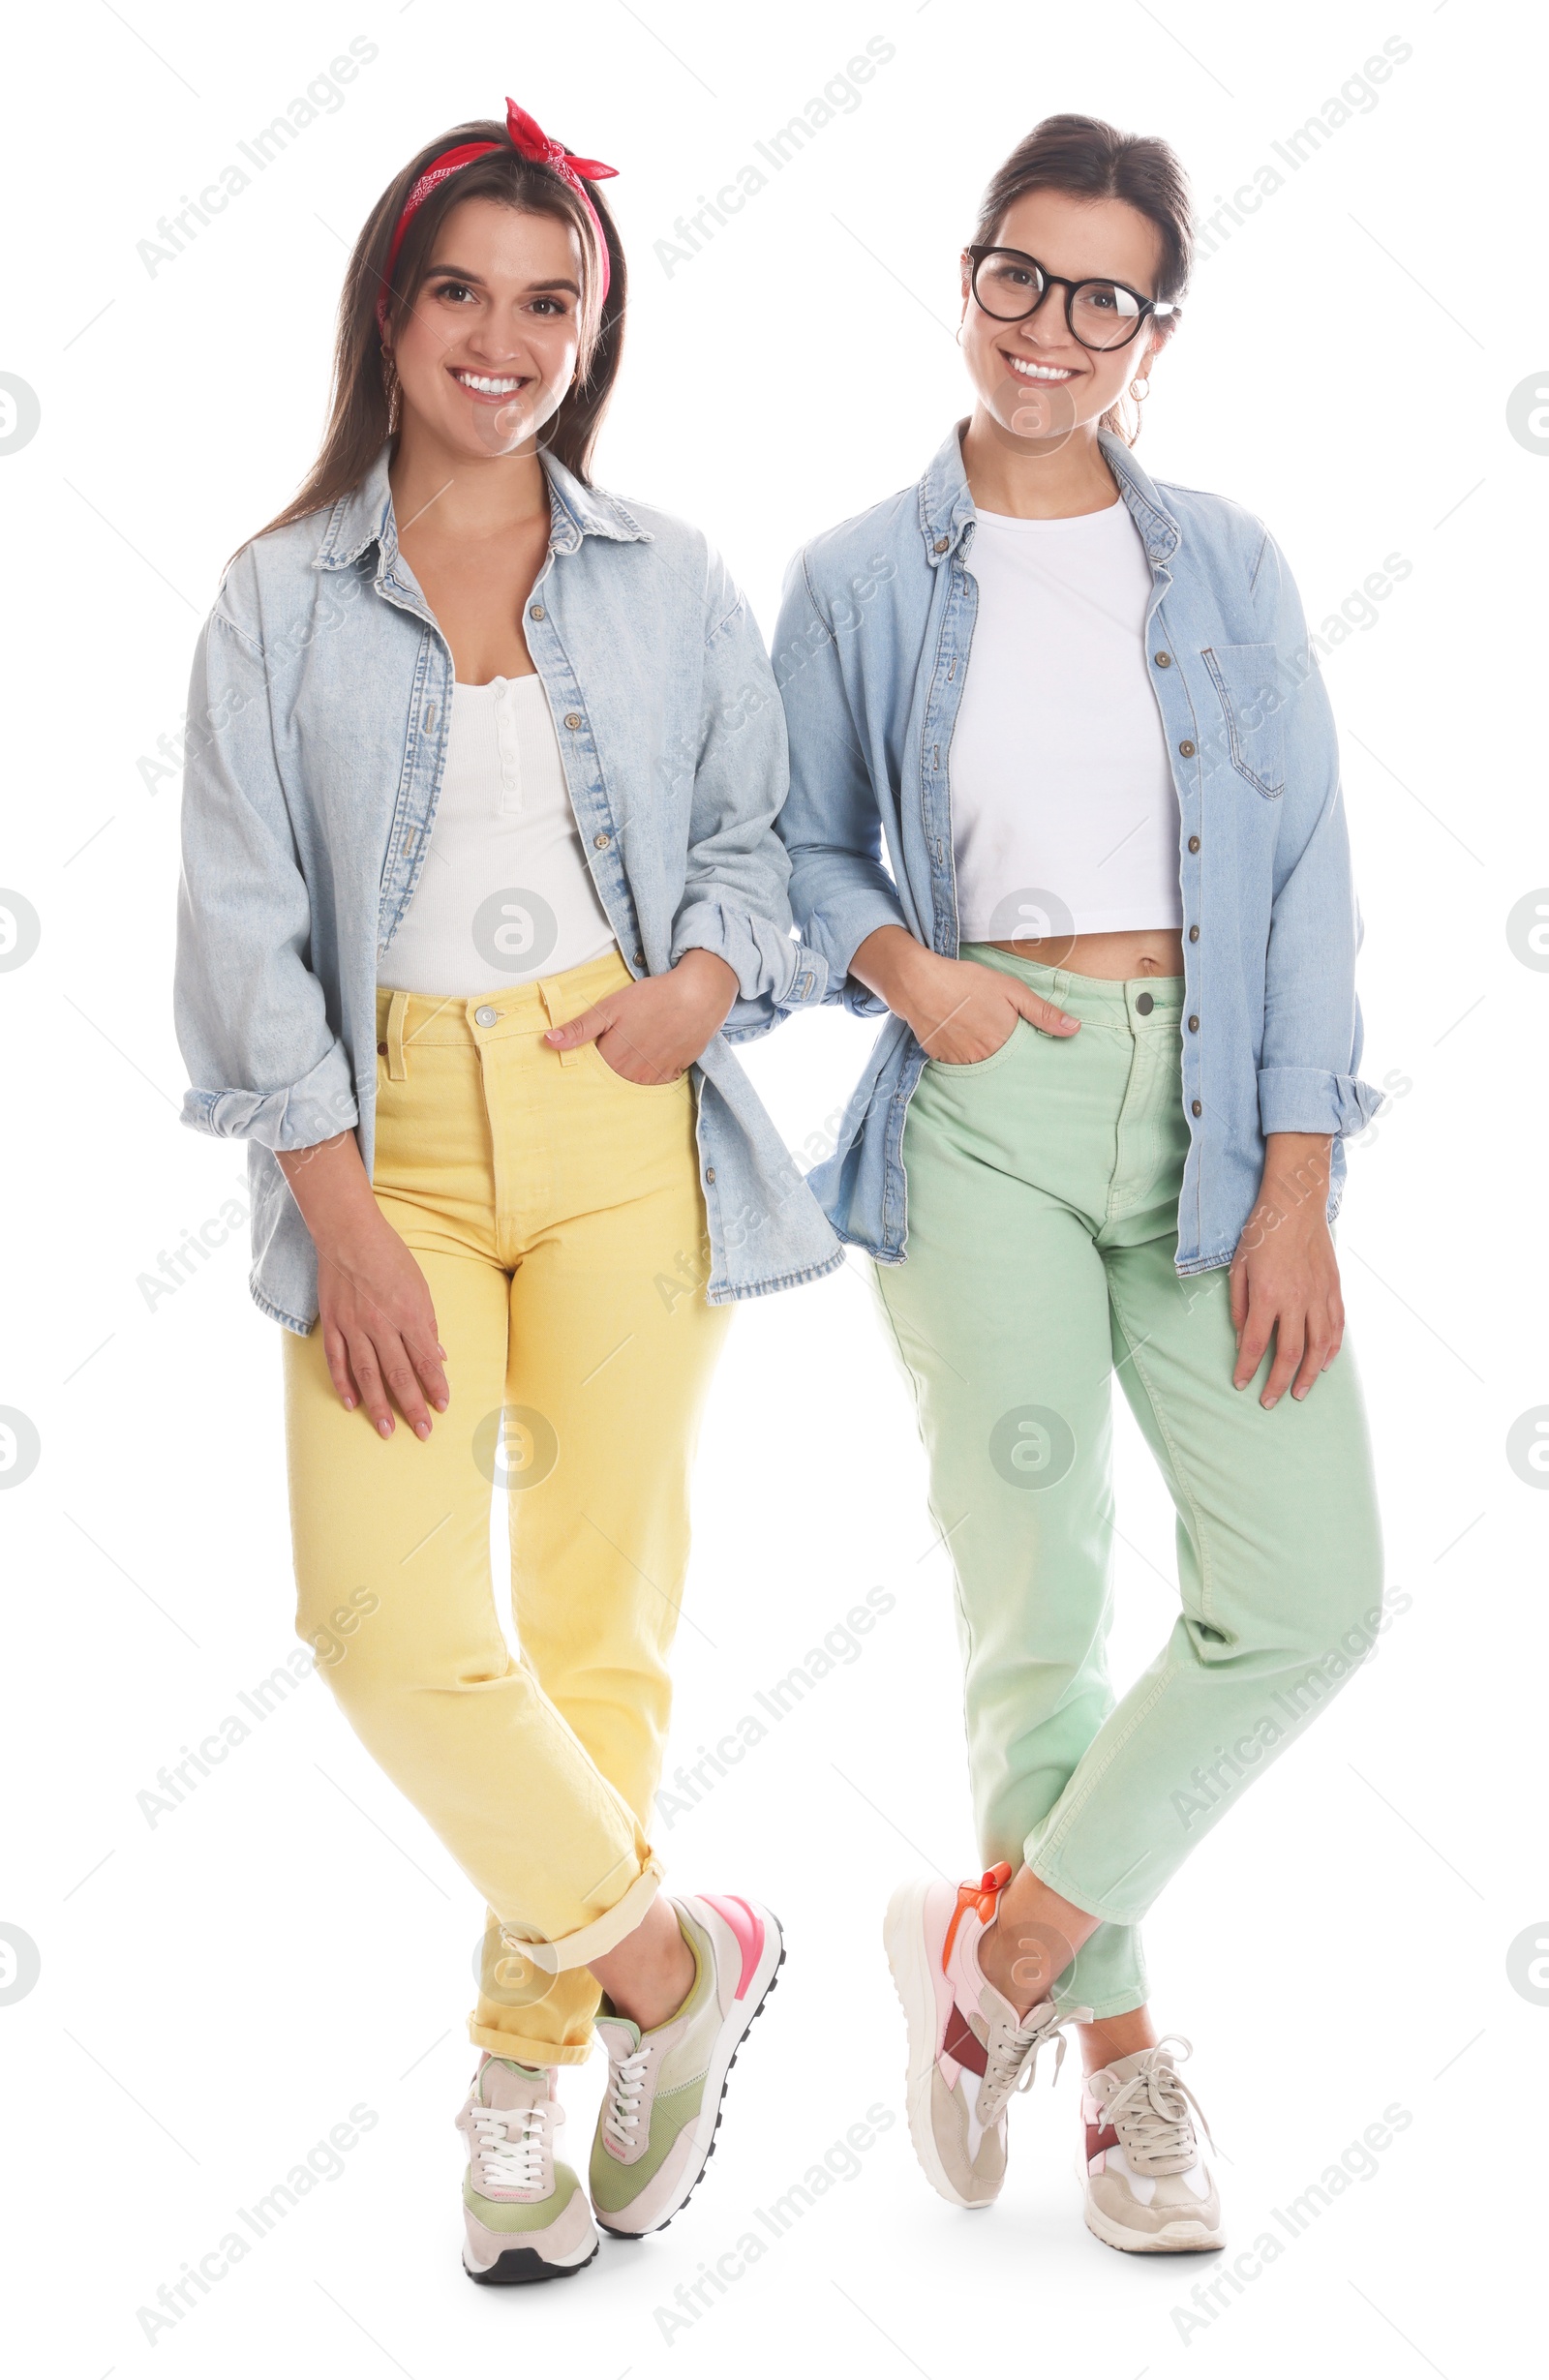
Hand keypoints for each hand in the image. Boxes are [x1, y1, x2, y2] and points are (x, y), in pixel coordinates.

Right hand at [276, 1131, 448, 1437]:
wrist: (349, 1234)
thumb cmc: (390, 1258)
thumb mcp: (420, 1287)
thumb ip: (427, 1324)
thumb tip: (438, 1356)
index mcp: (410, 1314)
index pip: (425, 1359)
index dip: (435, 1386)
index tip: (442, 1407)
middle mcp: (382, 1324)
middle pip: (399, 1374)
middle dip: (412, 1406)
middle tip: (422, 1432)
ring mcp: (354, 1326)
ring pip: (367, 1375)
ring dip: (378, 1405)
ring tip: (386, 1431)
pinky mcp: (333, 1324)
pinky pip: (337, 1361)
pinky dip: (344, 1384)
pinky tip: (351, 1405)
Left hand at [543, 948, 738, 1082]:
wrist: (699, 996)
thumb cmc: (654, 998)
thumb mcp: (610, 1008)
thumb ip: (579, 1029)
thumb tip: (548, 1042)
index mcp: (613, 1060)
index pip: (589, 1071)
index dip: (589, 1058)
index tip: (592, 1048)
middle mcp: (633, 1075)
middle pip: (610, 1078)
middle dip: (609, 1064)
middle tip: (620, 1040)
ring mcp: (655, 1077)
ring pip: (632, 1081)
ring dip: (629, 1069)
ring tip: (637, 1043)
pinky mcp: (673, 1073)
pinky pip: (654, 1080)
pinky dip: (649, 1069)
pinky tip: (653, 1049)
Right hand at [849, 926, 1077, 1061]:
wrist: (918, 983)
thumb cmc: (966, 982)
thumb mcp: (1010, 990)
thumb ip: (1042, 1012)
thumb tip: (1074, 1029)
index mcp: (1005, 1041)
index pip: (1026, 1061)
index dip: (1028, 1055)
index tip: (1030, 1052)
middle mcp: (984, 1058)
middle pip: (1004, 1066)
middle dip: (1006, 1058)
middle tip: (999, 1039)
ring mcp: (961, 1061)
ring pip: (982, 1067)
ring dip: (985, 1058)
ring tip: (979, 1037)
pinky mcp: (941, 1060)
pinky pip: (959, 1064)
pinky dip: (963, 1055)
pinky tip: (962, 1038)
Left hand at [1228, 1134, 1342, 1406]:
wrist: (1295, 1205)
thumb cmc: (1261, 1233)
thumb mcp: (1238, 1267)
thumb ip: (1239, 1305)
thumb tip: (1242, 1338)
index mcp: (1267, 1295)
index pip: (1256, 1344)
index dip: (1248, 1368)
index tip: (1241, 1384)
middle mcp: (1296, 1300)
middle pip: (1290, 1354)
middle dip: (1279, 1382)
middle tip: (1271, 1401)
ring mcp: (1319, 1296)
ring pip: (1319, 1347)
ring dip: (1310, 1374)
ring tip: (1300, 1392)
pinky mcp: (1334, 1290)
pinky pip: (1336, 1327)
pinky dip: (1332, 1350)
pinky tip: (1325, 1364)